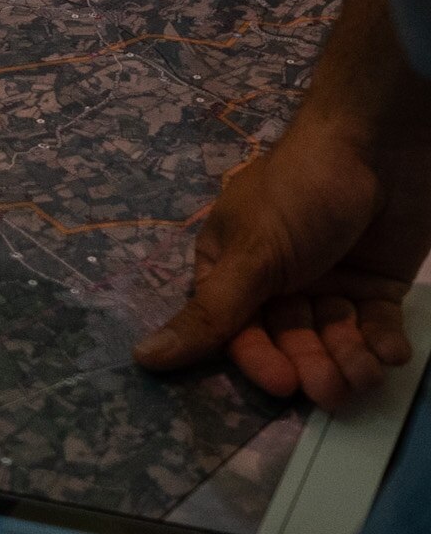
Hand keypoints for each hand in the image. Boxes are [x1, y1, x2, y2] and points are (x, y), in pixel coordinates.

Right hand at [134, 122, 430, 411]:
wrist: (382, 145)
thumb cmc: (300, 194)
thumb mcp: (251, 254)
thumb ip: (209, 313)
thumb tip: (140, 358)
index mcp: (232, 268)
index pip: (235, 331)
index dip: (259, 360)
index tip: (285, 383)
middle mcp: (276, 281)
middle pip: (287, 341)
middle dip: (310, 366)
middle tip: (333, 388)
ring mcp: (328, 282)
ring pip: (333, 340)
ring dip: (349, 362)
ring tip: (367, 371)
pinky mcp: (375, 283)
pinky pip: (375, 326)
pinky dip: (382, 344)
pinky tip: (391, 351)